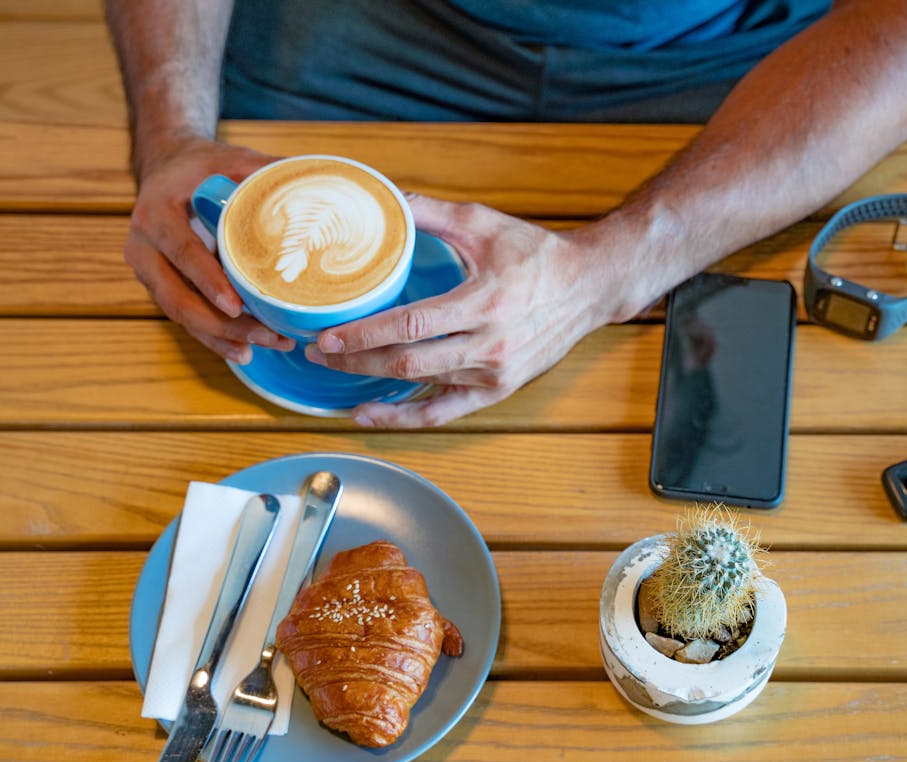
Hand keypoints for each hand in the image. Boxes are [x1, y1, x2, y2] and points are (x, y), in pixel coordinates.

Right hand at [123, 137, 294, 362]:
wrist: (166, 167)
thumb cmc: (202, 165)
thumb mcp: (231, 159)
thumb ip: (266, 171)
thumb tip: (316, 183)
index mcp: (156, 213)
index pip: (182, 252)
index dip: (208, 280)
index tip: (236, 304)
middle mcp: (143, 247)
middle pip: (178, 297)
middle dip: (223, 323)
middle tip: (266, 335)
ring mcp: (148, 271)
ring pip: (180, 315)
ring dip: (222, 337)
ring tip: (263, 347)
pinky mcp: (159, 286)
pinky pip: (184, 318)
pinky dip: (213, 337)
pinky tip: (243, 351)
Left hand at [305, 194, 636, 426]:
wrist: (588, 286)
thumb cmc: (537, 253)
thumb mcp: (484, 223)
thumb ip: (430, 212)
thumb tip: (383, 199)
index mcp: (485, 301)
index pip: (413, 325)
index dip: (366, 334)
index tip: (329, 335)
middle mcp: (490, 344)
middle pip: (410, 362)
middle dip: (357, 361)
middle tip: (318, 352)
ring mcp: (495, 372)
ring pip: (423, 387)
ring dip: (373, 384)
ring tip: (335, 372)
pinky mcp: (499, 389)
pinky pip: (445, 412)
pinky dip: (405, 417)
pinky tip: (370, 413)